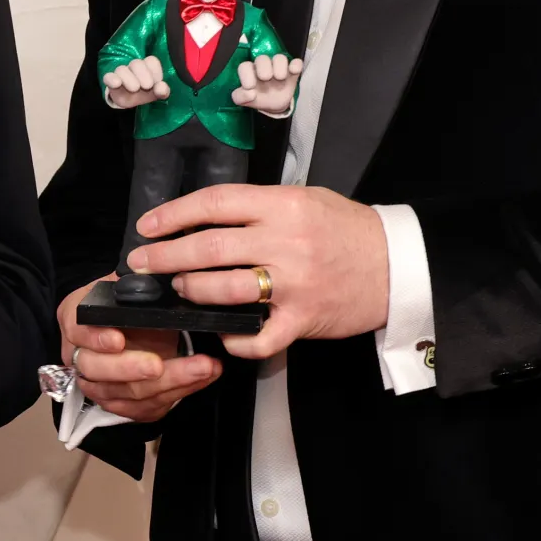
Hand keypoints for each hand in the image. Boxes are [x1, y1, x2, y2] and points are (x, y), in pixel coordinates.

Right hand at [58, 277, 218, 420]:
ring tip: (202, 367)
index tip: (117, 339)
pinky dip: (180, 392)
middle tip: (158, 365)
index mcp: (76, 320)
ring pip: (126, 394)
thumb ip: (135, 283)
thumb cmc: (132, 306)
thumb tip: (157, 272)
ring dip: (169, 382)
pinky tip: (202, 377)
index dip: (95, 338)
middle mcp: (80, 357)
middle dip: (129, 369)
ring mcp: (100, 386)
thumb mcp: (128, 285)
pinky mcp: (124, 406)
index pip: (77, 331)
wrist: (140, 331)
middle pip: (95, 370)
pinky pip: (147, 408)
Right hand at [102, 55, 170, 108]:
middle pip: (137, 63)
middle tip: (147, 87)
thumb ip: (162, 91)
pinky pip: (108, 76)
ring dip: (129, 79)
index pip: (151, 61)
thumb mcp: (156, 93)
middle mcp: (133, 66)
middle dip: (143, 74)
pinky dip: (112, 79)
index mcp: (147, 66)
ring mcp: (121, 73)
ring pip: (122, 69)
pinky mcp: (110, 80)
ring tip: (135, 89)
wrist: (129, 100)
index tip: (157, 83)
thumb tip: (162, 88)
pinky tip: (117, 83)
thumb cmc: (144, 92)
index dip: (155, 72)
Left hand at [127, 183, 388, 357]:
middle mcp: (285, 241)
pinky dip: (235, 341)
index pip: (215, 203)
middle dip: (166, 256)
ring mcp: (294, 283)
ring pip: (226, 288)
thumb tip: (205, 215)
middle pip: (210, 246)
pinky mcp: (304, 319)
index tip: (147, 225)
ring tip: (178, 289)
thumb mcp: (305, 200)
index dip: (173, 214)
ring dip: (192, 290)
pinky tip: (221, 336)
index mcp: (282, 205)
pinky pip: (259, 337)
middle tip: (141, 263)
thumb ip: (259, 206)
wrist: (399, 264)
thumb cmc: (347, 229)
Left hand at [231, 53, 302, 117]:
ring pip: (279, 57)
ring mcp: (278, 68)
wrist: (272, 104)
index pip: (245, 66)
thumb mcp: (244, 100)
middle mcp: (262, 67)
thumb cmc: (256, 98)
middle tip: (266, 78)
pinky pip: (296, 63)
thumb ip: (240, 98)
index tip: (250, 86)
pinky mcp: (291, 72)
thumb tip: (250, 94)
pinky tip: (293, 71)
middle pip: (262, 58)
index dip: (246, 74)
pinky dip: (296, 65)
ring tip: (279, 78)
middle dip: (264, 68)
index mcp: (249, 72)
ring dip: (280, 66)